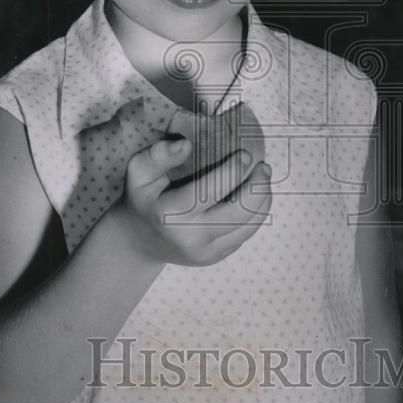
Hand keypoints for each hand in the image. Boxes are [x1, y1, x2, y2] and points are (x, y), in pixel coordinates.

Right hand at [113, 138, 271, 266]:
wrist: (140, 242)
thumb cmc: (143, 199)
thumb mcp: (138, 172)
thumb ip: (158, 155)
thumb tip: (186, 145)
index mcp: (169, 214)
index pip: (208, 192)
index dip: (232, 172)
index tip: (246, 154)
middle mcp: (189, 237)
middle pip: (238, 213)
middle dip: (257, 187)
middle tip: (264, 167)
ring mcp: (204, 252)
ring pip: (249, 226)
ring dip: (263, 200)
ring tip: (263, 178)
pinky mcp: (215, 257)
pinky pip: (245, 234)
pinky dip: (255, 213)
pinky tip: (254, 196)